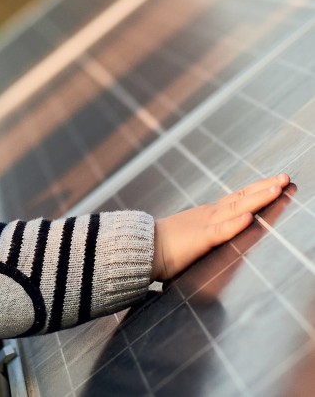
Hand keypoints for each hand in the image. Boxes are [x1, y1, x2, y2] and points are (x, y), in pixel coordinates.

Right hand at [152, 173, 289, 280]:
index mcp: (208, 215)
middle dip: (266, 188)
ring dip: (258, 199)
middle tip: (286, 177)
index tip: (276, 182)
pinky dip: (235, 224)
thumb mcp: (191, 236)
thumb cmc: (163, 247)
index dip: (258, 190)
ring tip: (276, 189)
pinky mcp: (199, 240)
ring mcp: (205, 225)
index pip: (238, 199)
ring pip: (236, 209)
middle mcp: (209, 215)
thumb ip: (207, 234)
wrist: (140, 248)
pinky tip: (249, 218)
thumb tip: (218, 235)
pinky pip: (220, 231)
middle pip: (242, 198)